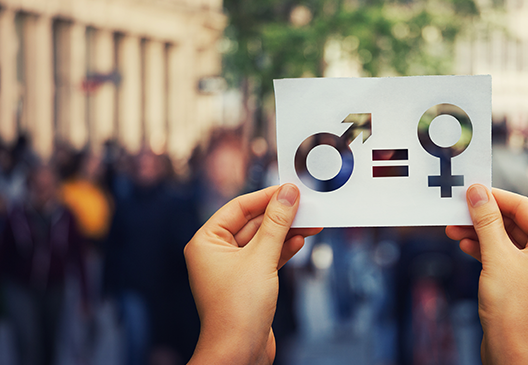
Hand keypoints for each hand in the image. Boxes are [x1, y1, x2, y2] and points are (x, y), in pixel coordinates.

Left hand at [186, 184, 321, 364]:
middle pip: (252, 223)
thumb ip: (277, 223)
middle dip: (280, 215)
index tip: (290, 188)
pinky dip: (283, 250)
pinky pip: (266, 258)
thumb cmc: (237, 310)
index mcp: (206, 242)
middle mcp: (216, 254)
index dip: (266, 196)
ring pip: (262, 241)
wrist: (239, 352)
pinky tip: (300, 242)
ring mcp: (232, 269)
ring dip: (286, 232)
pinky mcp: (248, 283)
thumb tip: (288, 194)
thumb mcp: (261, 258)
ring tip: (311, 223)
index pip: (238, 207)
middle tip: (305, 205)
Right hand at [446, 185, 527, 364]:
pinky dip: (483, 249)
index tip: (472, 190)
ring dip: (479, 233)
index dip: (496, 197)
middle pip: (514, 222)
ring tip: (453, 228)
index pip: (525, 207)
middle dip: (484, 216)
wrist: (512, 351)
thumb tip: (477, 192)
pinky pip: (502, 256)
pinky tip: (464, 245)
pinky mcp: (521, 282)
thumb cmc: (514, 308)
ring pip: (505, 239)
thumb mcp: (496, 256)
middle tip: (458, 209)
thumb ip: (486, 220)